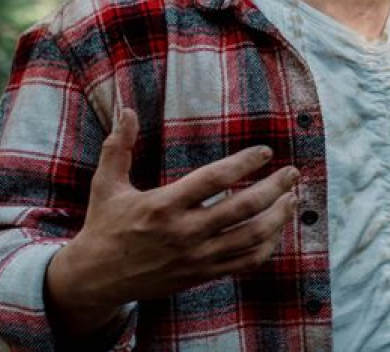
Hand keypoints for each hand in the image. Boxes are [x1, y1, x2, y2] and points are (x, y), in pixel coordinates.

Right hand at [45, 107, 299, 337]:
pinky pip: (245, 262)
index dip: (243, 163)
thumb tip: (127, 109)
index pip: (214, 180)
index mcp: (163, 206)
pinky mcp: (202, 275)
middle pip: (242, 209)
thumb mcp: (106, 185)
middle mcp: (184, 233)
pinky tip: (276, 229)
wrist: (96, 280)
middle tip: (293, 173)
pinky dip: (267, 245)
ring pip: (251, 237)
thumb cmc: (104, 226)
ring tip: (292, 198)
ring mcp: (196, 257)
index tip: (266, 151)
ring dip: (278, 217)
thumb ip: (118, 146)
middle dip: (274, 189)